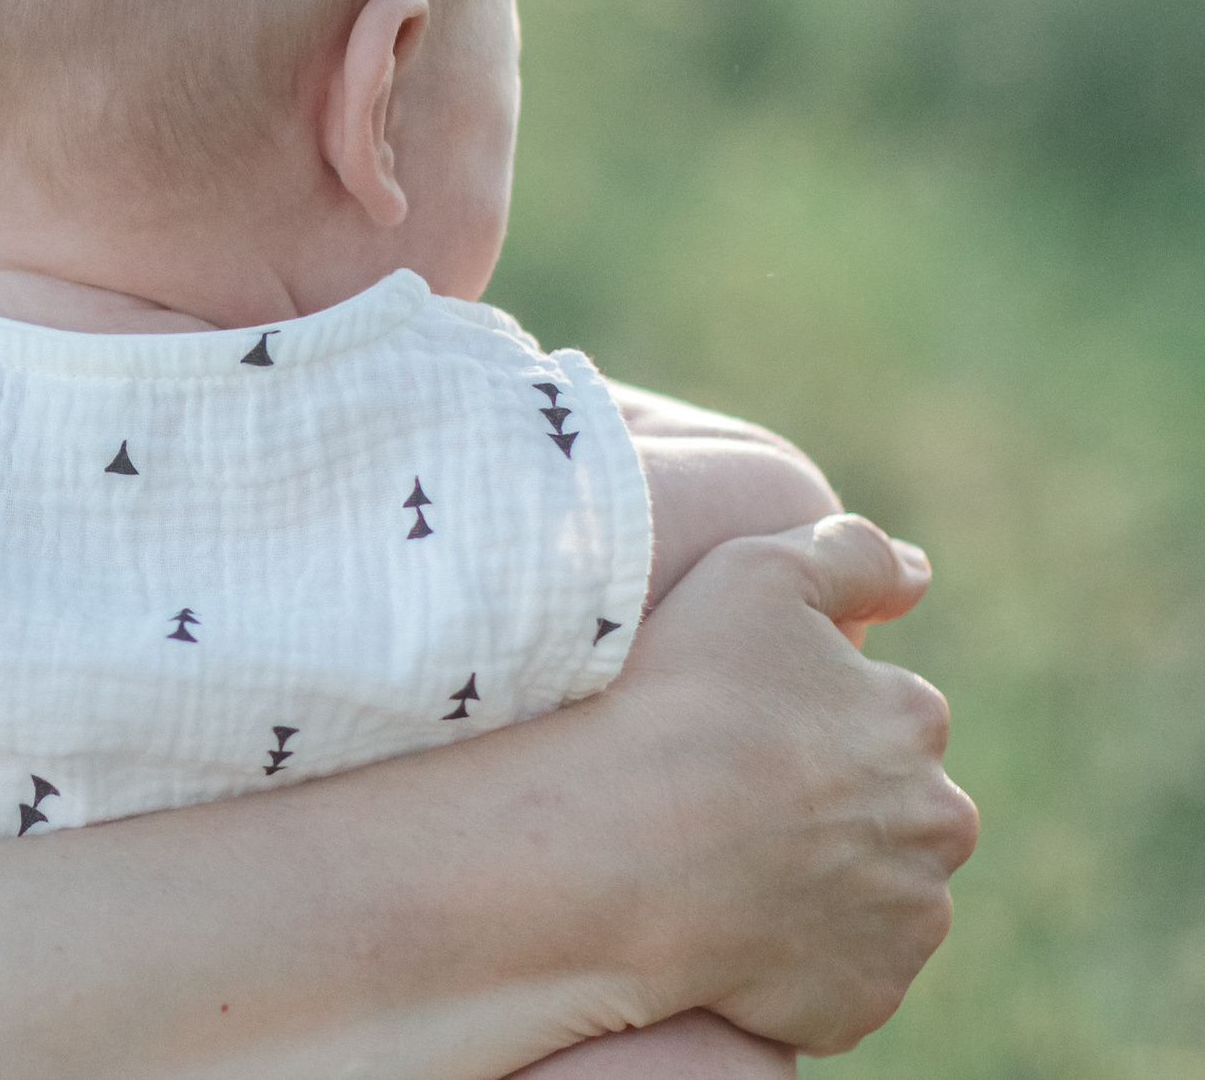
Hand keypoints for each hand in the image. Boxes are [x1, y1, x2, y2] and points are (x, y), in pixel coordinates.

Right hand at [606, 515, 976, 1053]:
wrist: (618, 851)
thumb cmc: (676, 700)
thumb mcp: (754, 575)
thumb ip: (851, 554)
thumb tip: (920, 576)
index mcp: (913, 718)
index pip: (879, 712)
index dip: (802, 716)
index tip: (734, 726)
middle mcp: (935, 821)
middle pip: (884, 807)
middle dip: (825, 804)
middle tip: (722, 798)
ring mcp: (903, 920)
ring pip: (868, 892)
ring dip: (816, 880)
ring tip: (716, 864)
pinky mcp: (861, 997)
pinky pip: (836, 976)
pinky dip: (794, 957)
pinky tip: (723, 924)